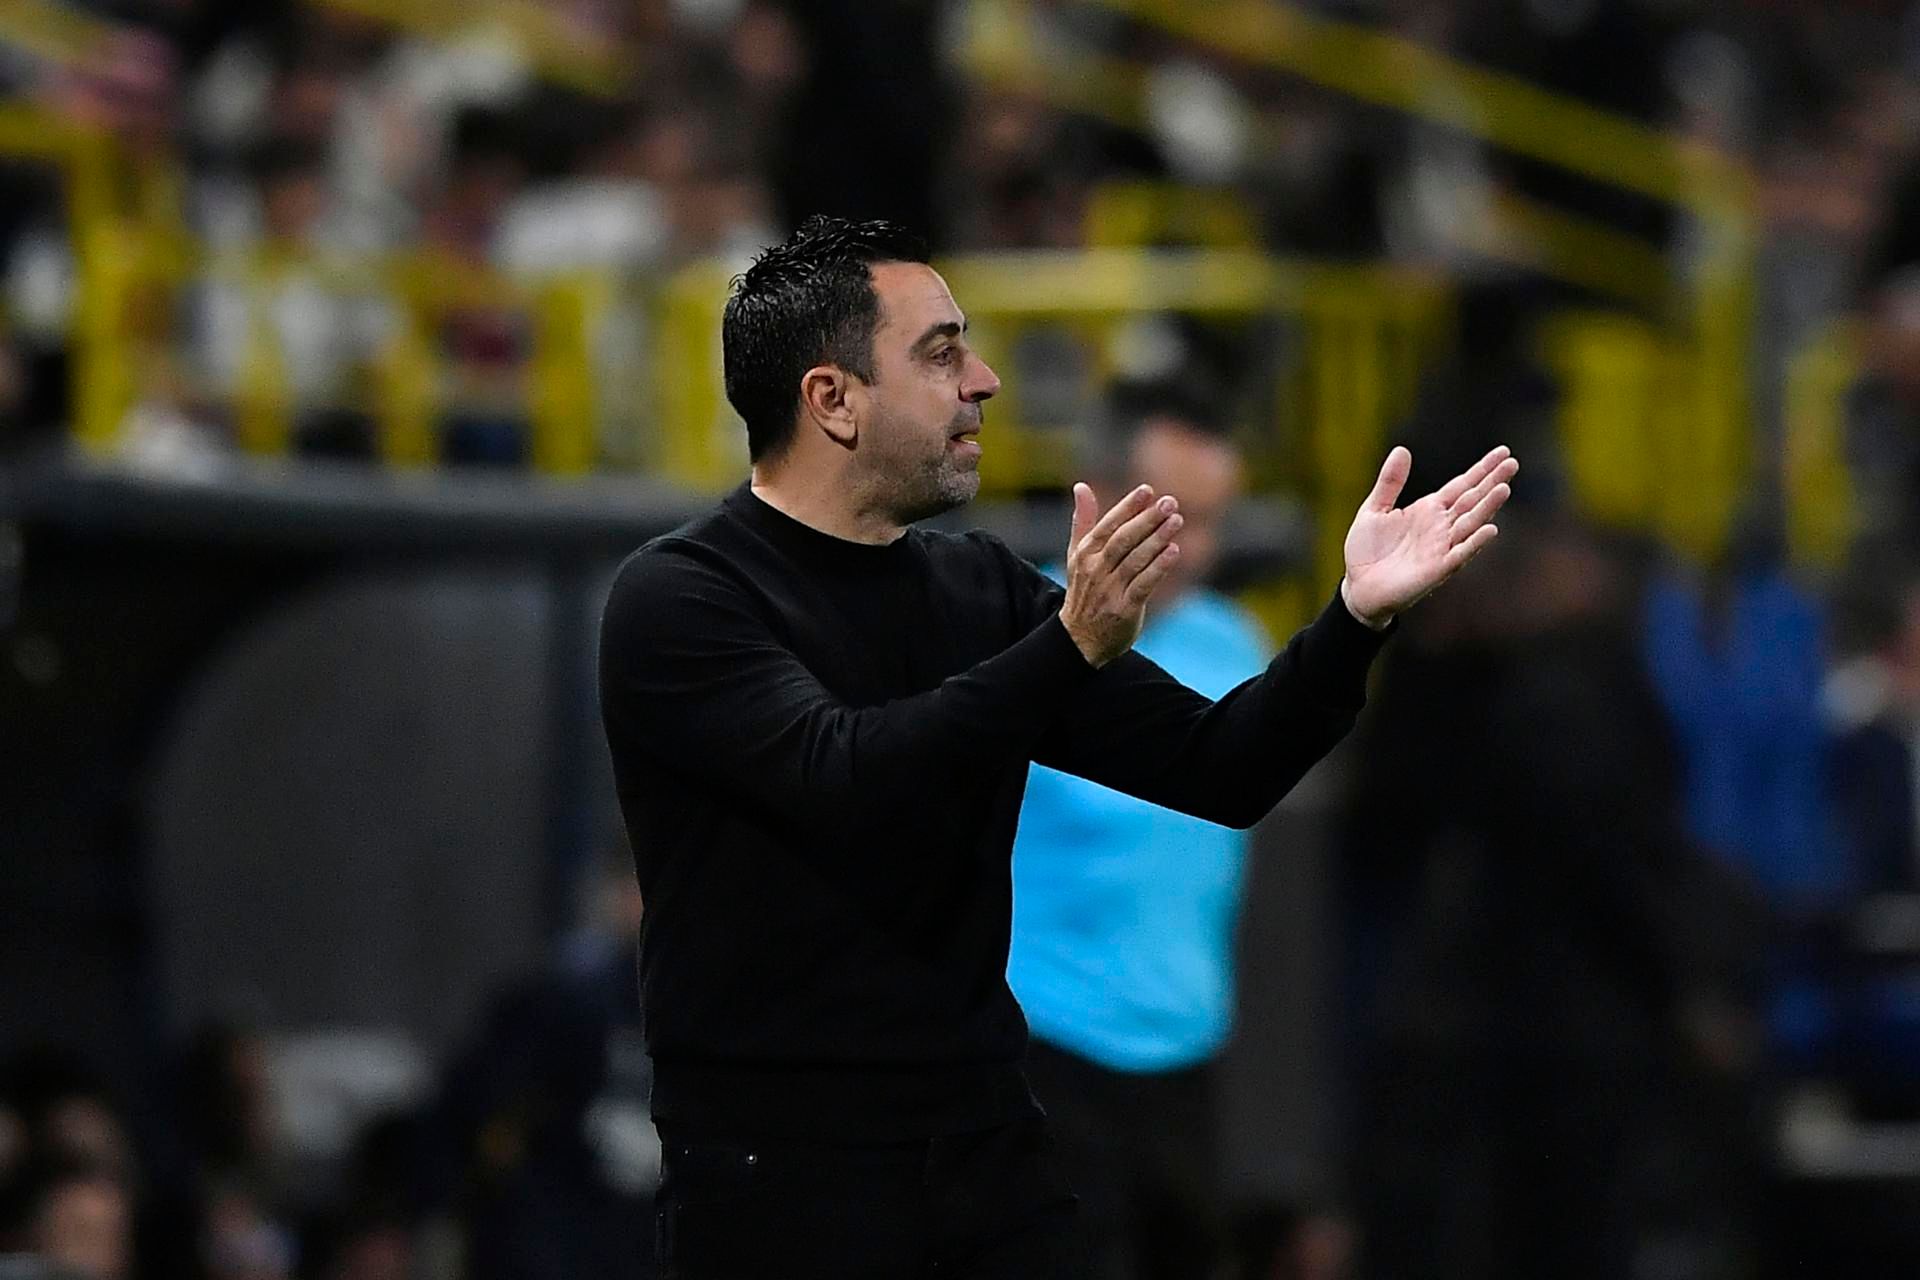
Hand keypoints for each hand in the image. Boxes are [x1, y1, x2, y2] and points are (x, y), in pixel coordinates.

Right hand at [1059, 482, 1181, 666]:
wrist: (1078, 639)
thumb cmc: (1084, 591)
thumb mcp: (1077, 555)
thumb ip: (1083, 521)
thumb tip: (1081, 486)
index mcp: (1085, 553)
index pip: (1108, 525)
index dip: (1128, 507)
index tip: (1147, 491)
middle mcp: (1096, 570)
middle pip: (1123, 540)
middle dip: (1147, 519)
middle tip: (1170, 502)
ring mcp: (1110, 590)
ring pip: (1135, 560)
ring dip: (1157, 539)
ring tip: (1177, 521)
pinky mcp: (1125, 609)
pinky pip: (1143, 585)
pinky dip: (1158, 568)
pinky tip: (1174, 552)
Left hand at [1341, 444, 1516, 629]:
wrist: (1357, 587)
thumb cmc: (1367, 550)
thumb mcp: (1374, 509)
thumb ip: (1390, 482)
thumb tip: (1402, 449)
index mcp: (1429, 509)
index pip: (1462, 485)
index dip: (1482, 469)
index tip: (1503, 452)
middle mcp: (1441, 527)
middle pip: (1472, 500)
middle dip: (1492, 482)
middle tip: (1513, 463)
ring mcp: (1441, 548)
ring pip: (1470, 524)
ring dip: (1488, 507)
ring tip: (1504, 488)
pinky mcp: (1437, 570)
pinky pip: (1459, 555)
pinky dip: (1474, 543)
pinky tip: (1491, 529)